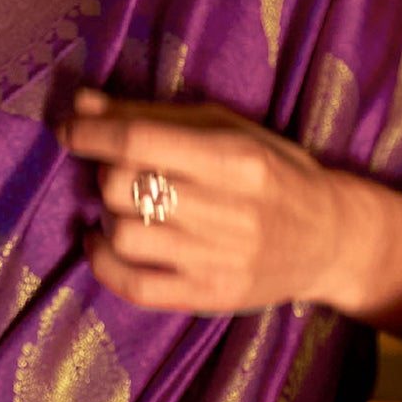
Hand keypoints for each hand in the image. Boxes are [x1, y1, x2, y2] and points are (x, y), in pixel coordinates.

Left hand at [65, 91, 356, 314]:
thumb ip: (153, 117)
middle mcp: (230, 210)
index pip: (141, 141)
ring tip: (126, 208)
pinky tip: (104, 244)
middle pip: (124, 187)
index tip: (70, 129)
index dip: (92, 133)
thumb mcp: (228, 130)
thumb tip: (82, 104)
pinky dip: (103, 263)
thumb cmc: (275, 173)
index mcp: (237, 158)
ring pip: (124, 234)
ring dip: (109, 216)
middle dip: (107, 174)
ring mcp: (219, 260)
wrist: (330, 238)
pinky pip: (134, 286)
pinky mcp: (210, 297)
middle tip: (122, 172)